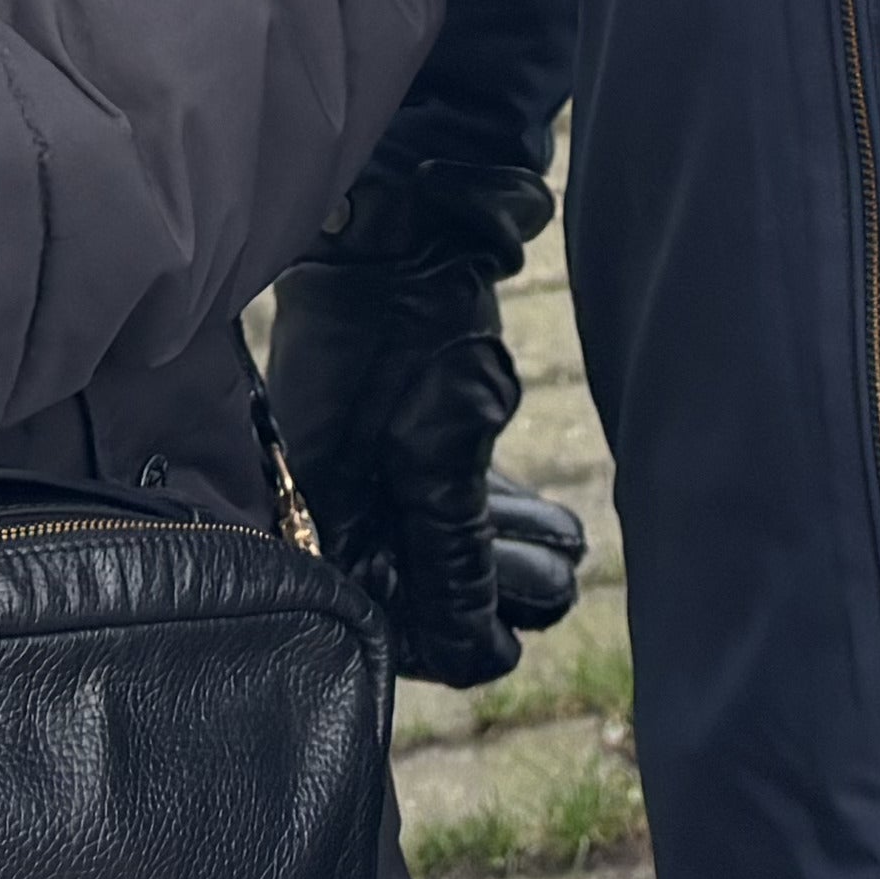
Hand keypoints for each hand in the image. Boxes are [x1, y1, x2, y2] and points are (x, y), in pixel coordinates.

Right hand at [271, 167, 550, 687]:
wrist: (402, 219)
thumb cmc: (406, 335)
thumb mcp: (440, 460)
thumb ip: (458, 566)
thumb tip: (484, 659)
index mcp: (311, 515)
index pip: (379, 617)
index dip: (446, 638)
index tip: (509, 641)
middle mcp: (327, 496)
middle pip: (411, 581)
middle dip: (489, 591)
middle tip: (557, 590)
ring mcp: (362, 458)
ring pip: (435, 535)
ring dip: (503, 552)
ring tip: (568, 556)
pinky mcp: (398, 425)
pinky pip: (444, 493)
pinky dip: (494, 512)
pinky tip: (551, 524)